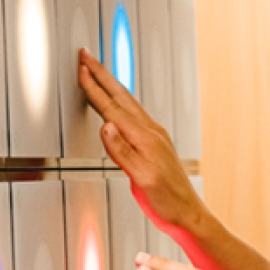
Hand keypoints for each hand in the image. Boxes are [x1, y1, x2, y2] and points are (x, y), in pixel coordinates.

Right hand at [78, 48, 202, 240]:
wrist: (188, 214)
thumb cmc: (167, 202)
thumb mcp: (141, 179)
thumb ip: (122, 152)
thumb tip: (106, 126)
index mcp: (145, 139)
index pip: (113, 108)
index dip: (94, 88)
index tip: (81, 69)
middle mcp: (151, 133)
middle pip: (121, 97)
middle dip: (101, 74)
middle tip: (86, 55)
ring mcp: (154, 136)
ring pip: (127, 102)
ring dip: (110, 84)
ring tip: (97, 71)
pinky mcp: (155, 143)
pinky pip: (133, 113)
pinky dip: (119, 101)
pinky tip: (117, 102)